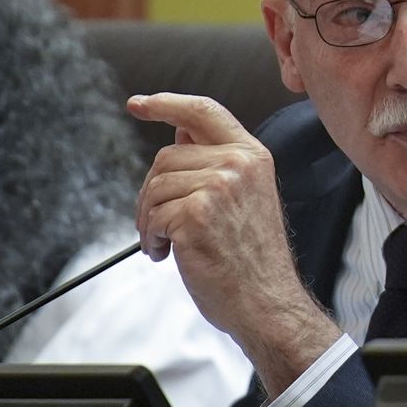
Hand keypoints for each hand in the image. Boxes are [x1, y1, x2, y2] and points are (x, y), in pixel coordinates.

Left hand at [127, 93, 341, 389]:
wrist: (267, 302)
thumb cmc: (254, 260)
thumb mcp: (246, 197)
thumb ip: (216, 163)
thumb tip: (179, 134)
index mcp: (252, 156)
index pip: (204, 112)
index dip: (166, 103)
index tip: (138, 104)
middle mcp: (238, 165)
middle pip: (166, 156)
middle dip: (152, 192)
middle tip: (159, 225)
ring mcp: (218, 187)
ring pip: (154, 187)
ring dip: (149, 220)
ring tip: (167, 244)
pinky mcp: (196, 215)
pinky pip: (151, 216)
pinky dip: (150, 239)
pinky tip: (167, 254)